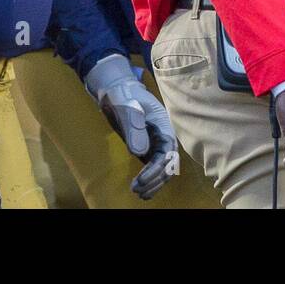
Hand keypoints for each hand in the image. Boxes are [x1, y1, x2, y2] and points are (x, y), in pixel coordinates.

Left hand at [86, 53, 177, 199]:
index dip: (157, 168)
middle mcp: (163, 136)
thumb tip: (140, 152)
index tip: (142, 180)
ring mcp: (156, 143)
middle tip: (137, 189)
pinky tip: (143, 191)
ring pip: (163, 168)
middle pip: (168, 163)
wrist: (115, 90)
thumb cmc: (122, 94)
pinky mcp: (147, 148)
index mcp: (163, 125)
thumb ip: (134, 127)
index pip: (167, 151)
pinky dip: (151, 181)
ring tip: (139, 193)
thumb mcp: (126, 108)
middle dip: (155, 179)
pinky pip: (154, 168)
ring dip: (154, 183)